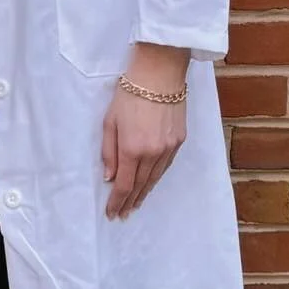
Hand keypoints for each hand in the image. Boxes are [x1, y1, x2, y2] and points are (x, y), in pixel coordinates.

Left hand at [101, 45, 188, 220]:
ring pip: (155, 178)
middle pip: (139, 185)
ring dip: (144, 193)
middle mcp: (152, 153)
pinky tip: (151, 183)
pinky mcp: (179, 140)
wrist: (160, 74)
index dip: (116, 201)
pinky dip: (157, 177)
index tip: (111, 213)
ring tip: (136, 203)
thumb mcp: (109, 121)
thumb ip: (108, 151)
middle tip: (123, 214)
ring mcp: (168, 148)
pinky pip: (166, 166)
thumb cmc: (129, 94)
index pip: (123, 184)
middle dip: (130, 201)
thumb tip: (109, 177)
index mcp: (132, 148)